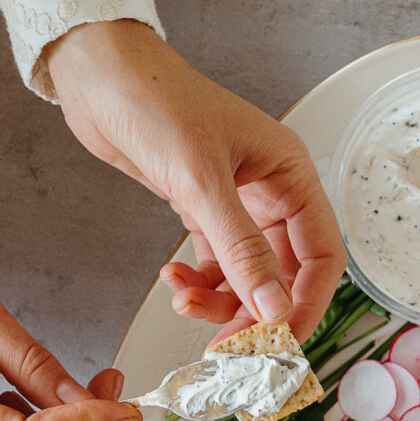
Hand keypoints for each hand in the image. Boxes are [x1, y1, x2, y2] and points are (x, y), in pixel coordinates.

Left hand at [43, 21, 346, 343]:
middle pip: (283, 274)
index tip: (281, 343)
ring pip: (246, 275)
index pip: (322, 256)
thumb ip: (241, 250)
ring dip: (219, 300)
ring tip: (185, 302)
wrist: (97, 76)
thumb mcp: (201, 182)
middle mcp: (272, 191)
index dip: (307, 304)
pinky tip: (174, 279)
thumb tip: (273, 309)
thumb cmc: (154, 101)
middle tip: (227, 345)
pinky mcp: (202, 209)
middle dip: (254, 311)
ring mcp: (237, 203)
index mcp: (291, 174)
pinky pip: (215, 264)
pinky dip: (197, 282)